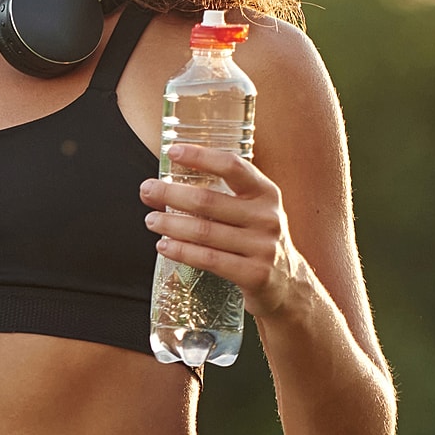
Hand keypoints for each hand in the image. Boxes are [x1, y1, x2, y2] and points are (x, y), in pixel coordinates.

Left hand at [140, 144, 303, 319]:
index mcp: (266, 193)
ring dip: (170, 224)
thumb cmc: (256, 240)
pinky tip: (164, 246)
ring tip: (151, 220)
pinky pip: (208, 259)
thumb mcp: (251, 211)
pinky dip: (181, 251)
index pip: (232, 166)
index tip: (173, 151)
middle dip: (171, 193)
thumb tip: (162, 186)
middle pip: (209, 200)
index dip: (201, 157)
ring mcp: (262, 247)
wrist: (288, 284)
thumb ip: (218, 196)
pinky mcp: (254, 274)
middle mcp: (267, 217)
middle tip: (147, 190)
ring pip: (204, 232)